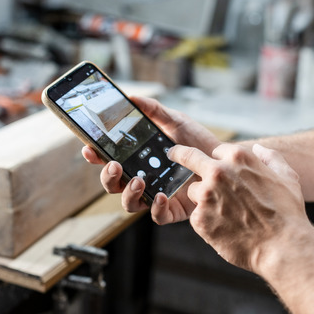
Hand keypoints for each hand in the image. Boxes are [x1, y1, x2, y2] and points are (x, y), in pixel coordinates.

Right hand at [81, 96, 220, 223]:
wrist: (225, 160)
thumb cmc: (198, 142)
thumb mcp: (176, 122)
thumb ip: (154, 111)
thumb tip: (132, 97)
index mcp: (138, 159)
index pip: (109, 159)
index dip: (95, 156)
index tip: (89, 148)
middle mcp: (142, 179)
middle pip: (113, 184)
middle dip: (108, 177)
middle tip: (114, 165)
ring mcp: (155, 195)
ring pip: (129, 203)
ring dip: (128, 193)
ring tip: (137, 180)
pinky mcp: (173, 210)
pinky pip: (157, 216)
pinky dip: (155, 208)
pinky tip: (160, 195)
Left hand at [167, 142, 312, 272]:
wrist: (282, 247)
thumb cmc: (287, 213)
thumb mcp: (287, 176)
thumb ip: (271, 157)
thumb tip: (258, 147)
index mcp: (239, 158)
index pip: (216, 150)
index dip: (217, 159)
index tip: (210, 161)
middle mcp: (218, 172)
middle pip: (188, 158)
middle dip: (179, 155)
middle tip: (173, 155)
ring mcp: (206, 196)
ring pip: (194, 192)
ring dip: (204, 200)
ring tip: (227, 215)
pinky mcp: (199, 219)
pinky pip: (197, 216)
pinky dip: (207, 222)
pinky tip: (226, 229)